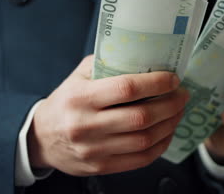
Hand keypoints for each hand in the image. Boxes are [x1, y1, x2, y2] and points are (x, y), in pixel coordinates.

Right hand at [27, 55, 188, 175]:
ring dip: (170, 124)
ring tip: (178, 111)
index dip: (156, 83)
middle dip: (170, 104)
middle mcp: (86, 125)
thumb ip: (109, 64)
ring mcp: (94, 149)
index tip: (173, 79)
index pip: (127, 89)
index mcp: (81, 97)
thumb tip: (147, 57)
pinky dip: (160, 145)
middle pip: (141, 117)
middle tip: (182, 95)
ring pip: (144, 140)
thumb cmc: (67, 100)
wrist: (41, 138)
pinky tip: (167, 132)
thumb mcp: (80, 76)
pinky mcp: (101, 166)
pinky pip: (140, 159)